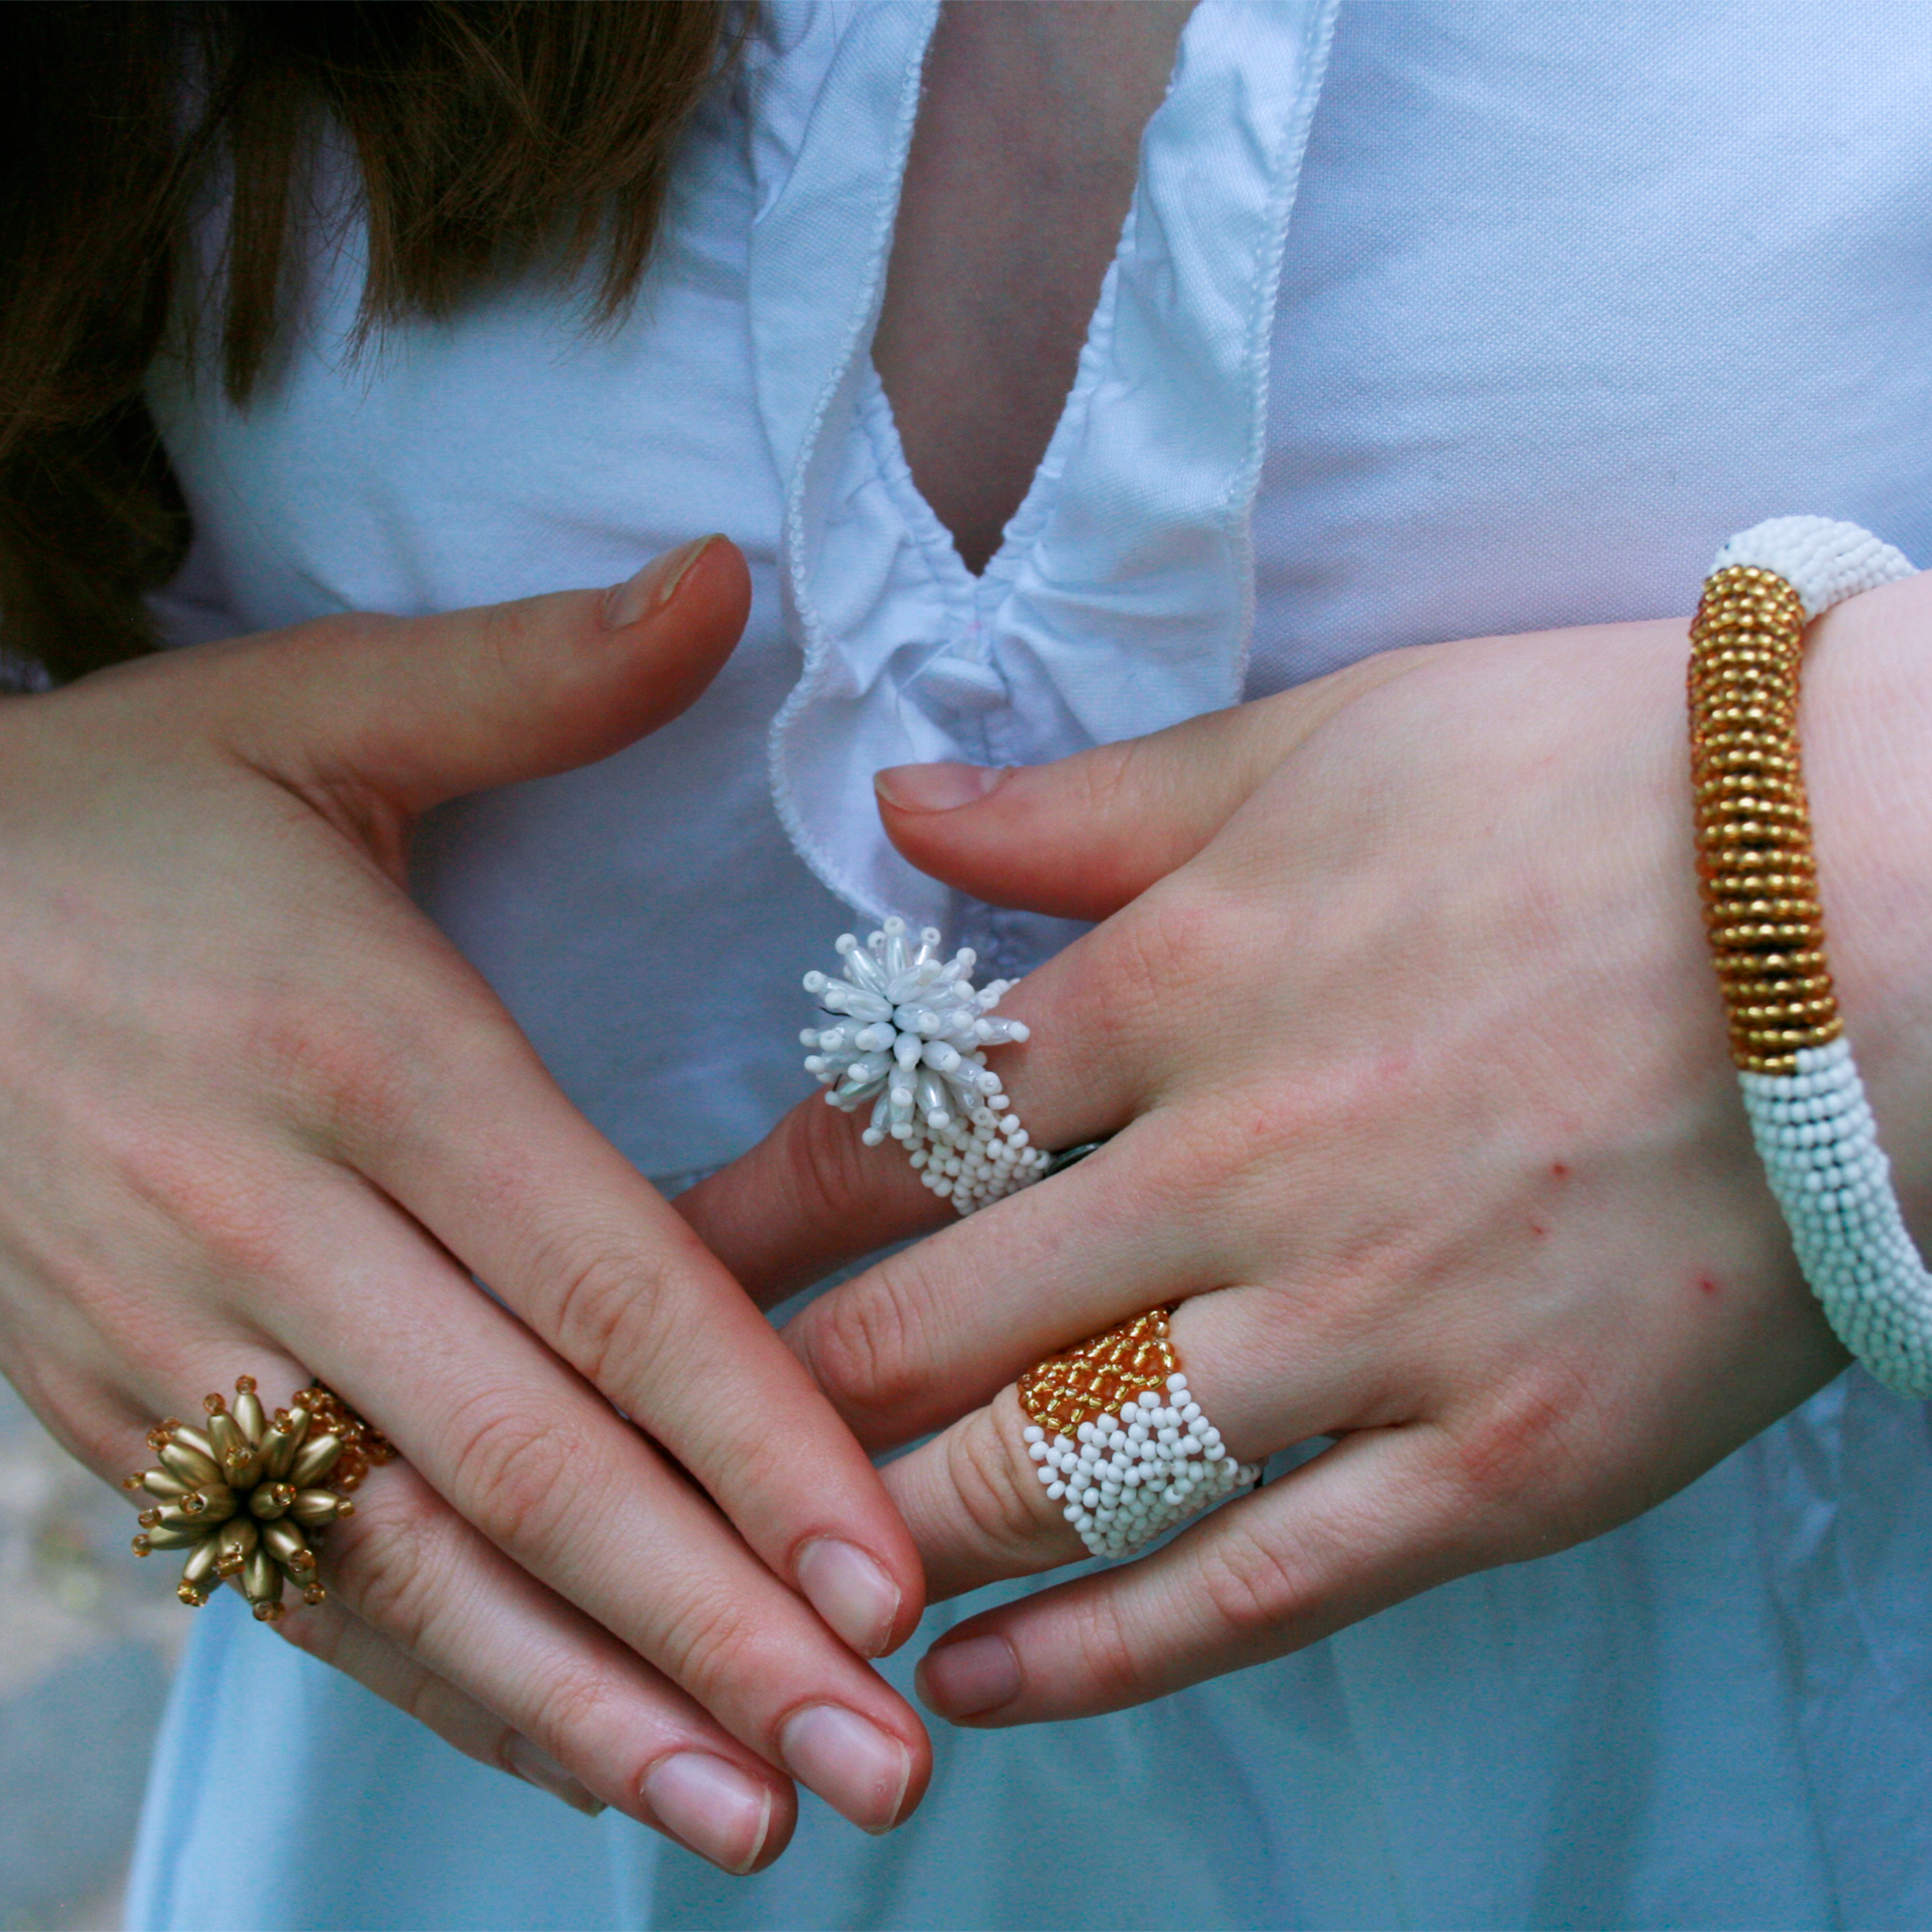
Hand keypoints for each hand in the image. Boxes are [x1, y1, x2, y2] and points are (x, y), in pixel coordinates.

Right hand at [0, 538, 929, 1869]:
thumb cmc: (103, 814)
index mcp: (357, 1052)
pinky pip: (293, 1583)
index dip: (747, 1433)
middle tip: (874, 1764)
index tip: (885, 1570)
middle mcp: (270, 1227)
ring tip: (751, 1820)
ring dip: (586, 1710)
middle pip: (522, 1463)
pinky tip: (573, 1760)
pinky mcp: (110, 1421)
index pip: (596, 1277)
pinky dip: (440, 1686)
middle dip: (710, 1629)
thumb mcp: (304, 711)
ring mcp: (175, 1348)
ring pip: (403, 1570)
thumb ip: (532, 674)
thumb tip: (733, 579)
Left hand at [681, 577, 1931, 1723]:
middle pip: (934, 1319)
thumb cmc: (1588, 786)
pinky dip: (1103, 1653)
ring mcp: (1368, 1333)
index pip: (891, 1129)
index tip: (658, 1264)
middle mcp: (1236, 1172)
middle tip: (658, 1449)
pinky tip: (981, 1689)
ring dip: (891, 1539)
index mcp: (1176, 988)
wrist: (1887, 898)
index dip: (748, 1208)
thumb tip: (897, 806)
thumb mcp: (1314, 744)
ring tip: (775, 1585)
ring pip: (1058, 1470)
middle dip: (774, 1391)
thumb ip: (1086, 801)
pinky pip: (1260, 1586)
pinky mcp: (1502, 1461)